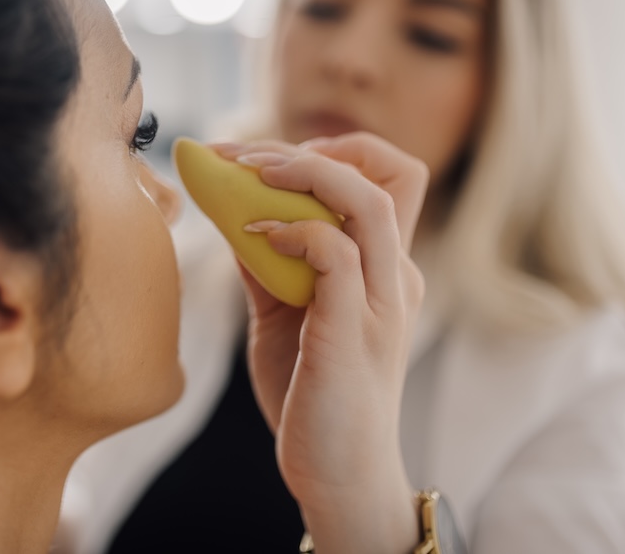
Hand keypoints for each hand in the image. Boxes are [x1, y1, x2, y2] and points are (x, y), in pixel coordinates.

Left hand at [213, 133, 427, 552]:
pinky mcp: (355, 330)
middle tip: (245, 158)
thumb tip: (229, 212)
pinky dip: (291, 230)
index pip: (389, 178)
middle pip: (391, 171)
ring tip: (248, 175)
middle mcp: (396, 276)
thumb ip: (267, 264)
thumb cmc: (311, 395)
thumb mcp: (282, 315)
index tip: (278, 161)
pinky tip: (251, 236)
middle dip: (311, 149)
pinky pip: (335, 252)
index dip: (339, 151)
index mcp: (385, 269)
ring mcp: (382, 301)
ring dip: (302, 174)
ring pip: (368, 200)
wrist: (336, 474)